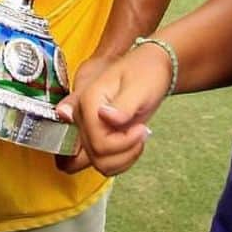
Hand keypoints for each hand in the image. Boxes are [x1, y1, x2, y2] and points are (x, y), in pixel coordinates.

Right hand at [55, 46, 170, 176]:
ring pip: (97, 163)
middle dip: (125, 150)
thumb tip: (105, 117)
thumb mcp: (140, 86)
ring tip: (138, 139)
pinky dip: (122, 161)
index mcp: (88, 100)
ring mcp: (88, 127)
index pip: (98, 141)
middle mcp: (82, 115)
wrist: (149, 68)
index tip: (141, 128)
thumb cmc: (145, 72)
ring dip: (123, 159)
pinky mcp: (96, 135)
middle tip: (142, 132)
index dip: (123, 142)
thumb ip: (123, 104)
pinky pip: (103, 161)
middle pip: (96, 154)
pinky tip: (133, 144)